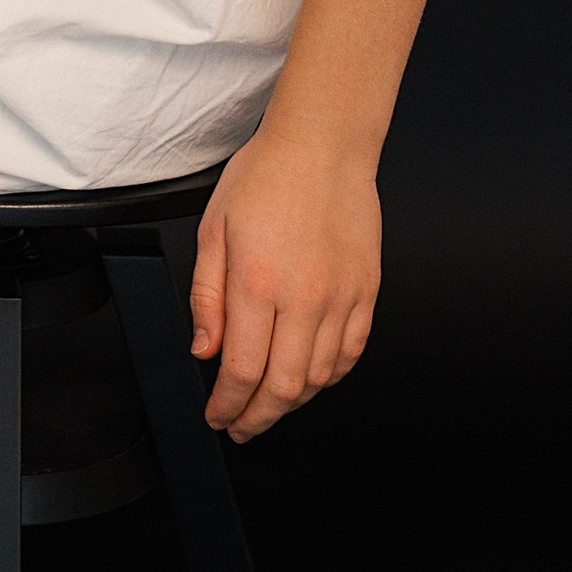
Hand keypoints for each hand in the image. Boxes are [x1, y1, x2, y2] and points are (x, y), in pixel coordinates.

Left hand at [189, 131, 380, 440]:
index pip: (241, 370)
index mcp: (257, 283)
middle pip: (283, 388)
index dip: (227, 406)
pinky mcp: (367, 293)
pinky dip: (329, 377)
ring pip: (320, 378)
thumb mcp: (213, 230)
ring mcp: (341, 299)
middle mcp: (304, 298)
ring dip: (291, 402)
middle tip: (240, 426)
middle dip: (256, 418)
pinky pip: (351, 354)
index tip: (218, 416)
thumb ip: (206, 297)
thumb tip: (204, 350)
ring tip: (269, 405)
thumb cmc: (265, 177)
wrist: (322, 145)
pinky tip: (311, 379)